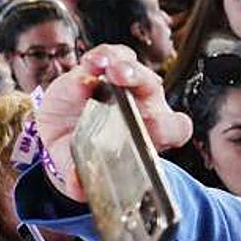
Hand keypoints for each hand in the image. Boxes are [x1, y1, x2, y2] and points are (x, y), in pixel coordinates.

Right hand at [36, 45, 192, 201]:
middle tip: (121, 80)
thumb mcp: (79, 169)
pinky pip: (110, 55)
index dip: (169, 127)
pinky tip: (90, 63)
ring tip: (103, 66)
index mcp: (150, 134)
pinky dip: (101, 56)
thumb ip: (78, 178)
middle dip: (140, 81)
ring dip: (121, 63)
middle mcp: (144, 105)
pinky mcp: (103, 67)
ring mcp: (125, 84)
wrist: (64, 136)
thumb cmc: (84, 154)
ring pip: (133, 66)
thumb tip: (74, 184)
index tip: (152, 130)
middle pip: (153, 87)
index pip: (176, 128)